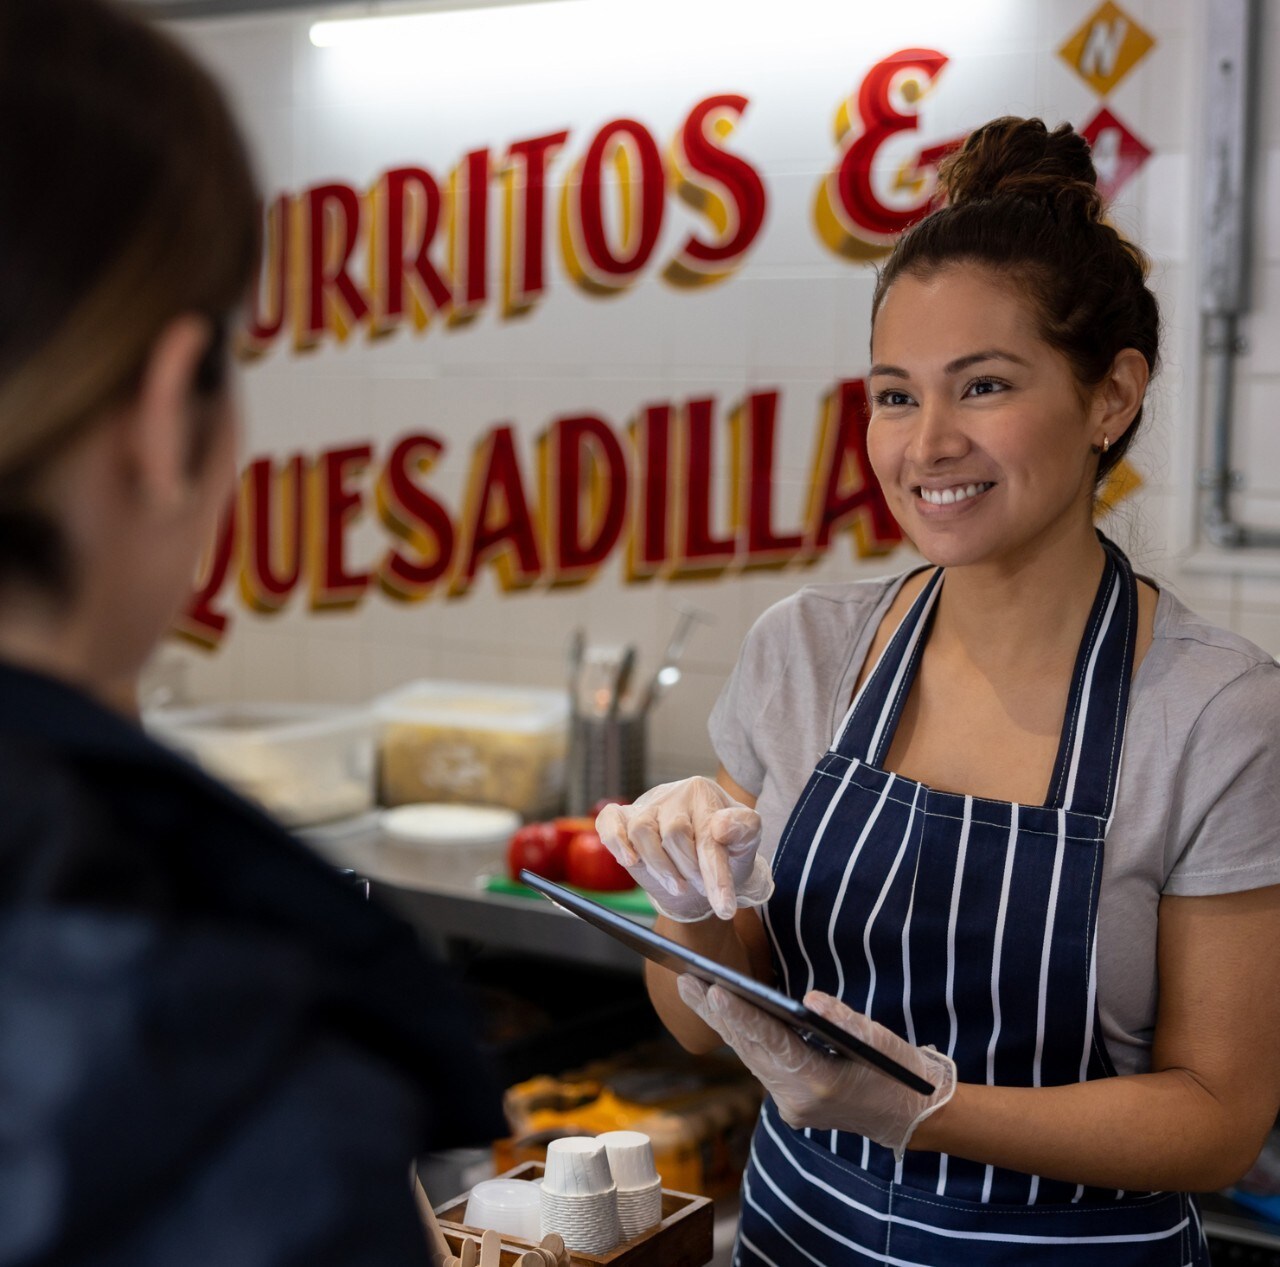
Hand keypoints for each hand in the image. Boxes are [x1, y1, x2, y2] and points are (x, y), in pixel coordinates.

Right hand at [595, 776, 770, 921]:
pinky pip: (610, 821)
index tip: (725, 908)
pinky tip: (629, 860)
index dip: (716, 875)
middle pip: (674, 834)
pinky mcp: (624, 816)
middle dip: (689, 870)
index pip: (708, 836)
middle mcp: (674, 794)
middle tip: (699, 886)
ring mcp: (647, 804)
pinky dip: (615, 840)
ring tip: (677, 885)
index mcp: (704, 793)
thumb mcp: (746, 841)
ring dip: (659, 866)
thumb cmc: (724, 848)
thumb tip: (721, 826)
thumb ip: (744, 829)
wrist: (701, 859)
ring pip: (642, 831)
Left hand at [677, 977, 955, 1159]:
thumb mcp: (879, 1039)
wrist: (911, 1116)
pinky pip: (759, 1065)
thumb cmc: (898, 1071)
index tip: (714, 990)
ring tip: (692, 988)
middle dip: (716, 1015)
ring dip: (722, 1024)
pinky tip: (721, 1011)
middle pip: (750, 1050)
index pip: (772, 1044)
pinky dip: (741, 1037)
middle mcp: (797, 1100)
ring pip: (750, 1058)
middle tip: (685, 980)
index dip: (742, 1016)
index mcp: (820, 1084)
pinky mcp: (790, 1103)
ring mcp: (791, 1106)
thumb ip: (843, 1019)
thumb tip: (808, 999)